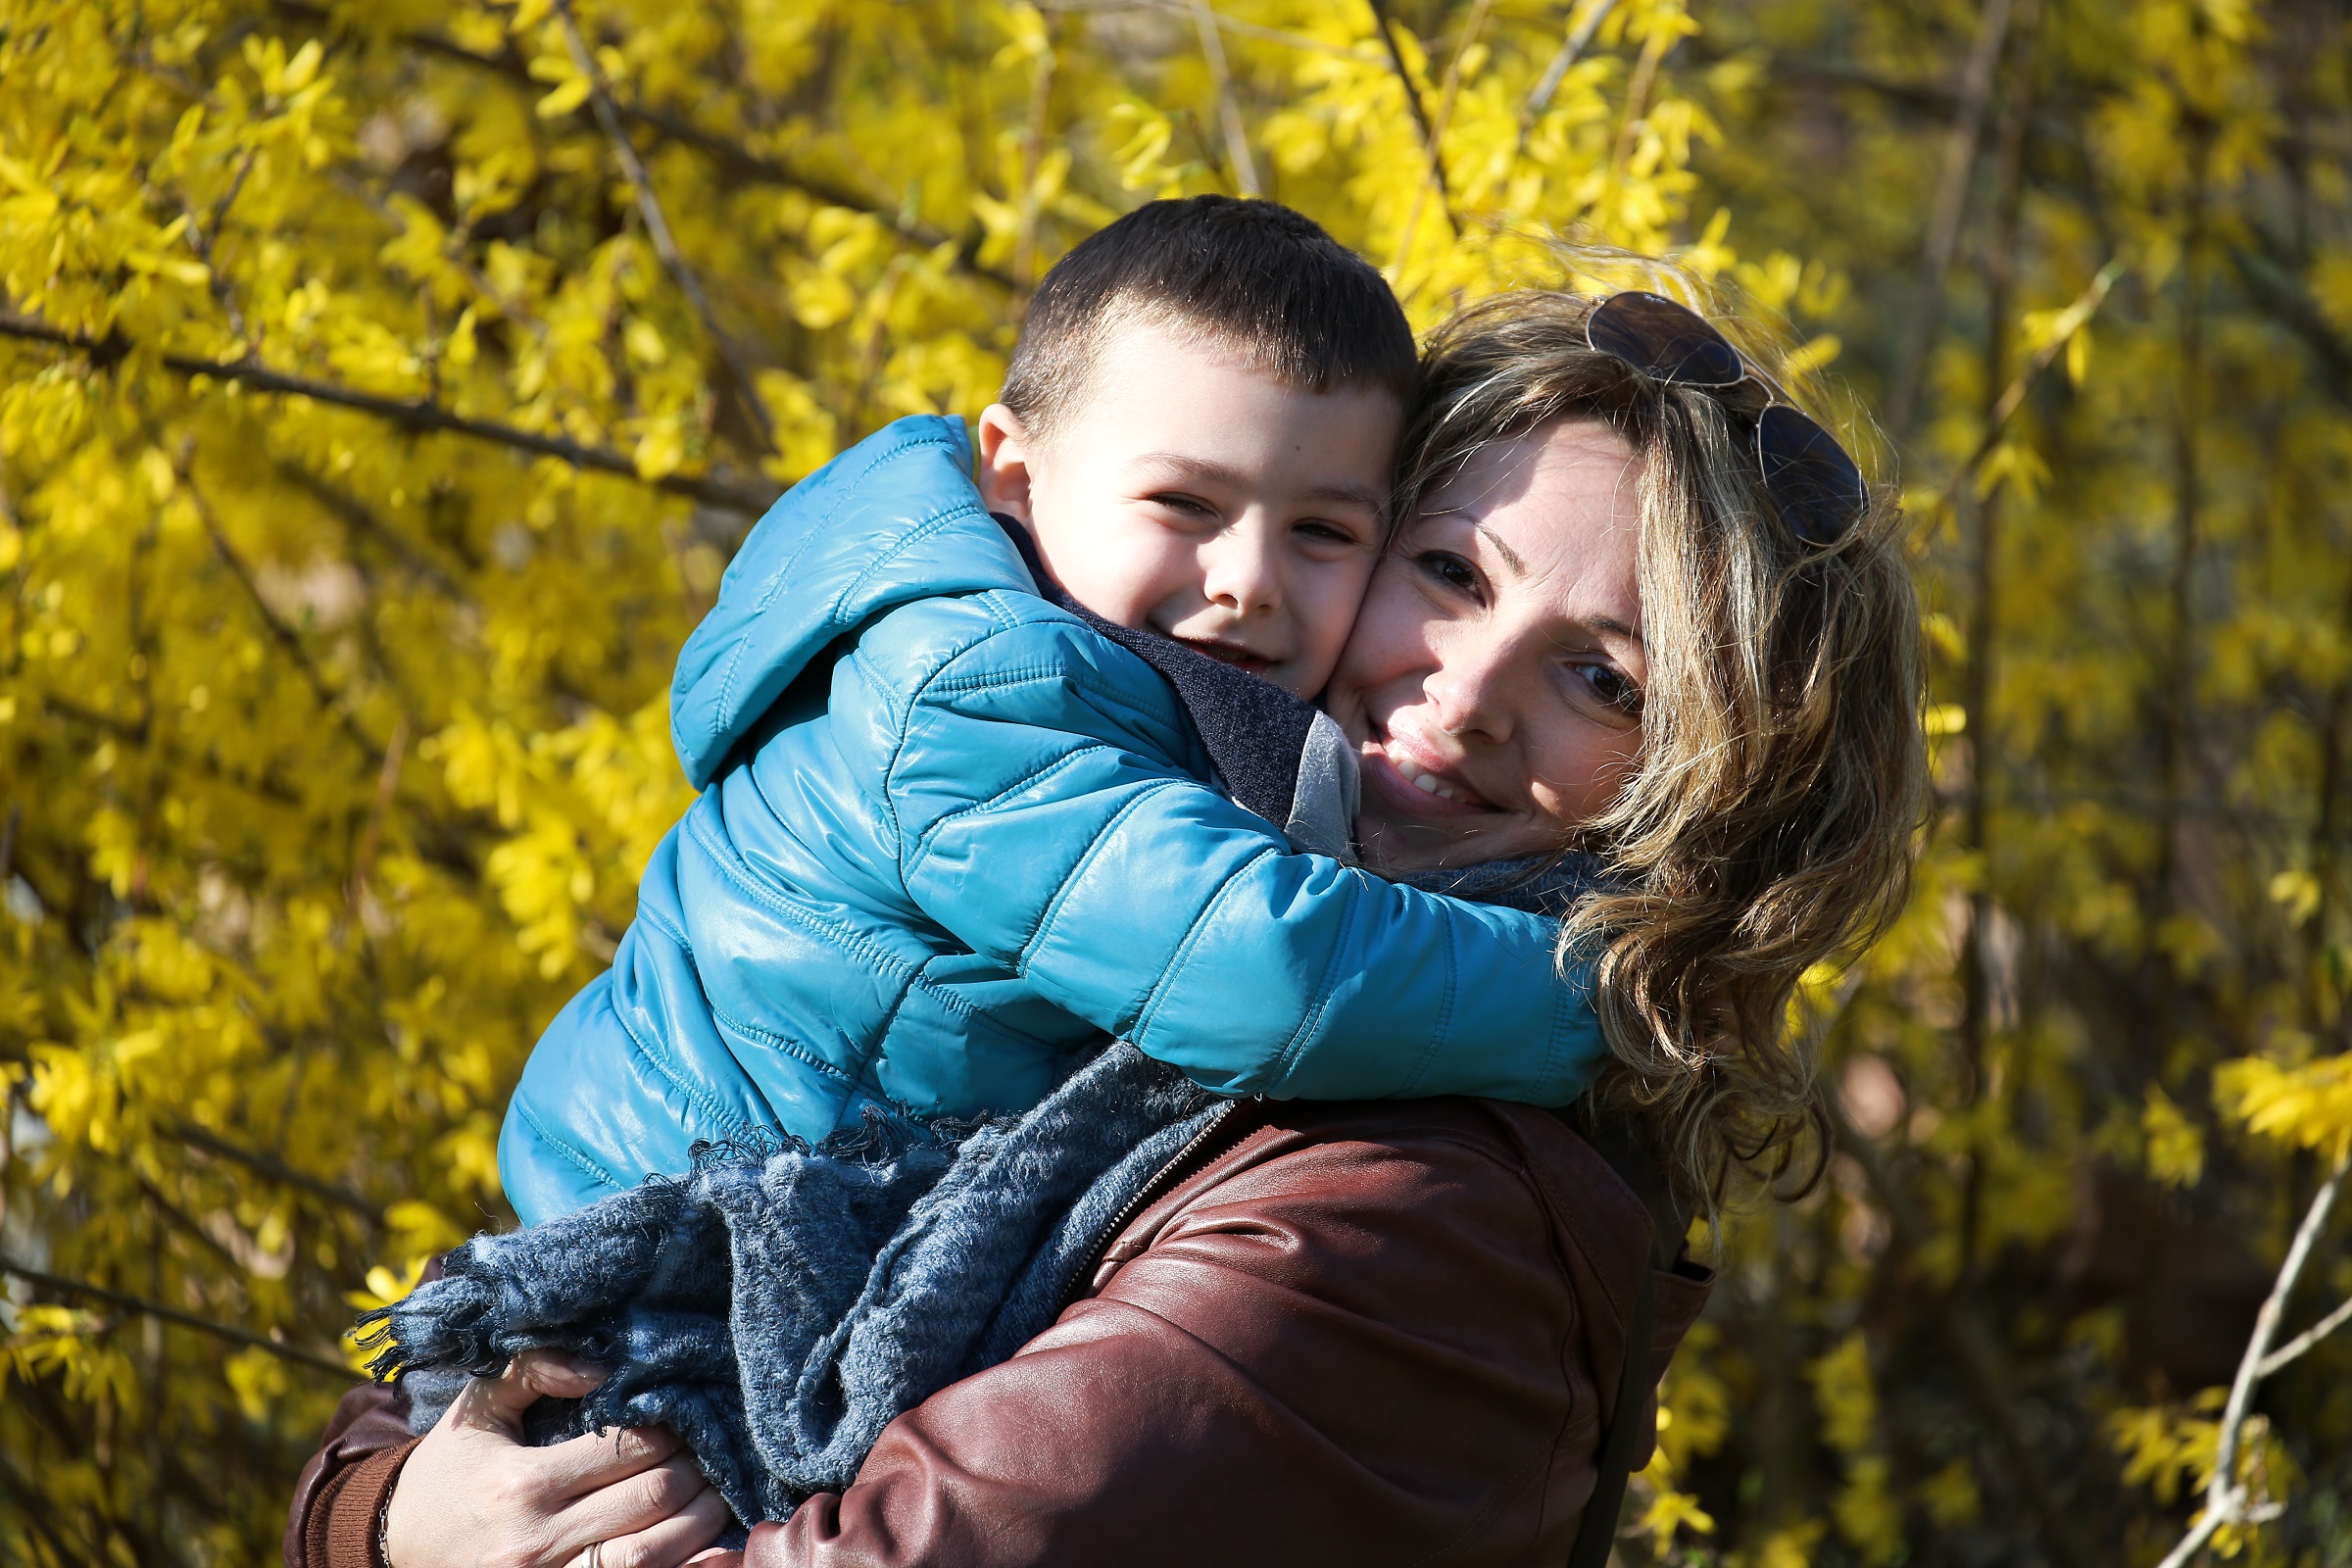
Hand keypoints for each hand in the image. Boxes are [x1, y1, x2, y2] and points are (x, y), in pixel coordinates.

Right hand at [383, 1349, 731, 1567]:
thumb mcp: (477, 1409)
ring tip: (714, 1494)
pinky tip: (708, 1549)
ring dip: (699, 1521)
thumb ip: (534, 1369)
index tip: (684, 1417)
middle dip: (696, 1469)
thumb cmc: (448, 1471)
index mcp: (521, 1482)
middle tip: (710, 1451)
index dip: (671, 1429)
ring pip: (651, 1553)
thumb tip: (603, 1368)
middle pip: (651, 1497)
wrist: (393, 1548)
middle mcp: (536, 1538)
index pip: (627, 1448)